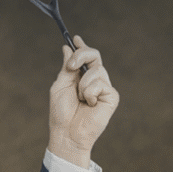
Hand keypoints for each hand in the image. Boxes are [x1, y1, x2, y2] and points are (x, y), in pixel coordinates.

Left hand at [47, 37, 117, 168]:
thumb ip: (66, 67)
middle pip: (94, 55)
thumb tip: (67, 48)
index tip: (75, 38)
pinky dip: (90, 93)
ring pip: (97, 70)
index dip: (81, 46)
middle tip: (71, 67)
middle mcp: (94, 80)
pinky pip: (102, 84)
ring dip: (83, 84)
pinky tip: (89, 105)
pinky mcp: (111, 97)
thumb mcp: (60, 85)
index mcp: (80, 76)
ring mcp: (104, 88)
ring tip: (80, 99)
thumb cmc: (61, 113)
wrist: (67, 133)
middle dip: (81, 55)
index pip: (85, 56)